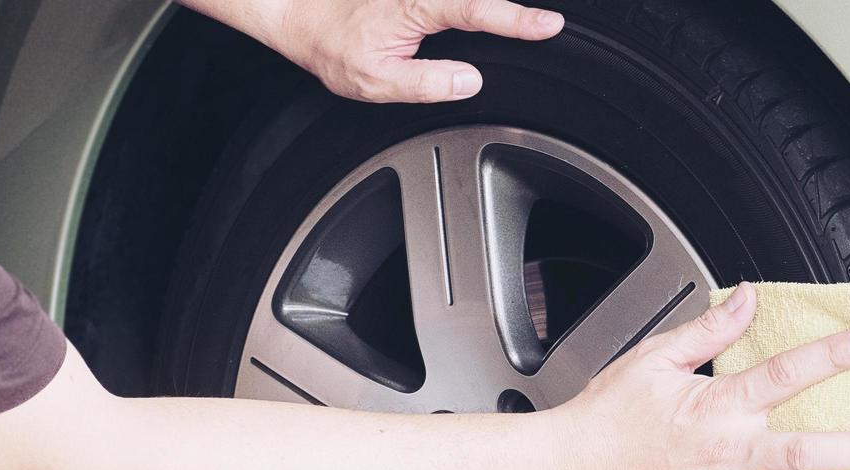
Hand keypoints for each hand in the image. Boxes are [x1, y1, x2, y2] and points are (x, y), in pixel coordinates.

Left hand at [251, 0, 564, 101]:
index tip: (549, 25)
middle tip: (550, 23)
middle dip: (514, 8)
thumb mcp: (374, 80)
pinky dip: (477, 7)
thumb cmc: (332, 46)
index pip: (477, 10)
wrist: (299, 15)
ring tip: (529, 22)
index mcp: (415, 7)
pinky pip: (455, 0)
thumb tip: (470, 81)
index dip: (516, 20)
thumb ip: (426, 82)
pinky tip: (492, 16)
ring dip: (495, 7)